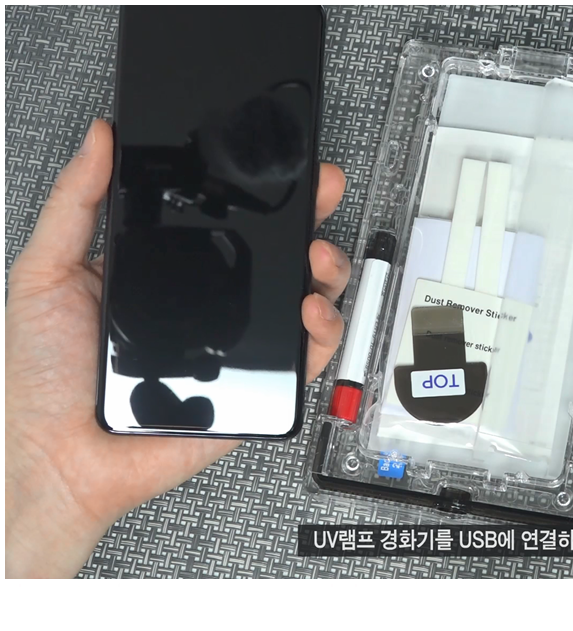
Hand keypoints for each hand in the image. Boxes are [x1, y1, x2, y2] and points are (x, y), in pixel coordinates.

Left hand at [5, 120, 349, 577]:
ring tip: (316, 255)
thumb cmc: (44, 378)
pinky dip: (324, 328)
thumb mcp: (46, 273)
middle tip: (321, 189)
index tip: (277, 163)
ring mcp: (238, 344)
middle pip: (277, 253)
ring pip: (304, 297)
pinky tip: (309, 309)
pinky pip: (306, 354)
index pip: (227, 222)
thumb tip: (100, 141)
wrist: (58, 457)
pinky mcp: (255, 384)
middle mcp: (211, 304)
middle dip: (310, 216)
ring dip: (326, 267)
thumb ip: (75, 205)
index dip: (260, 191)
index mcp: (168, 271)